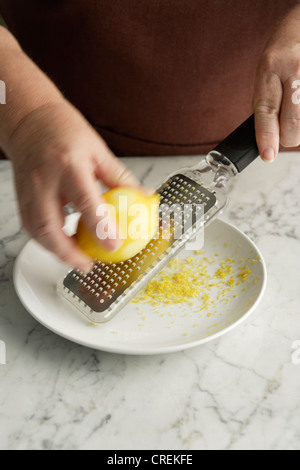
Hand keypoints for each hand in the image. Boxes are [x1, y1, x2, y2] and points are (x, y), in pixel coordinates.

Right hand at [8, 100, 142, 271]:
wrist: (30, 119)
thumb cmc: (65, 130)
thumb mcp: (99, 150)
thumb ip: (121, 178)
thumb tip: (144, 197)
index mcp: (70, 164)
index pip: (86, 201)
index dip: (100, 226)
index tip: (113, 244)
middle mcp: (45, 178)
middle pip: (50, 225)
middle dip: (67, 252)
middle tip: (86, 264)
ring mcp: (29, 188)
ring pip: (36, 230)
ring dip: (55, 249)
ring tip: (75, 258)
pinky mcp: (21, 195)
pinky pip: (29, 224)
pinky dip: (45, 239)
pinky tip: (60, 242)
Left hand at [253, 9, 299, 161]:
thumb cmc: (285, 51)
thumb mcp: (266, 71)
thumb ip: (265, 102)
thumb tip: (265, 135)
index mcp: (271, 67)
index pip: (266, 110)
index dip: (266, 136)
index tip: (267, 155)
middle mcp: (295, 70)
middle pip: (293, 124)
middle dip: (288, 136)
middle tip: (286, 132)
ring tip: (297, 108)